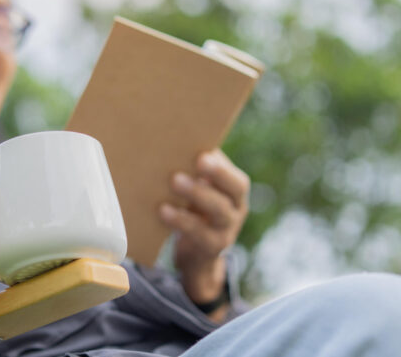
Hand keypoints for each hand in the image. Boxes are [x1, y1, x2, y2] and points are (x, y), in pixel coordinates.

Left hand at [159, 150, 248, 312]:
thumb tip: (170, 144)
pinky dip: (180, 220)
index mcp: (235, 191)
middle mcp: (237, 209)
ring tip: (175, 181)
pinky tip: (163, 210)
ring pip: (219, 210)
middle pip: (234, 190)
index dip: (222, 165)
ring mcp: (227, 230)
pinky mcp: (212, 247)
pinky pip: (198, 233)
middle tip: (197, 160)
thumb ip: (194, 172)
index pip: (235, 176)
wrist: (196, 256)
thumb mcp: (201, 191)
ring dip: (197, 193)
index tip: (204, 152)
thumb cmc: (195, 211)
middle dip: (216, 173)